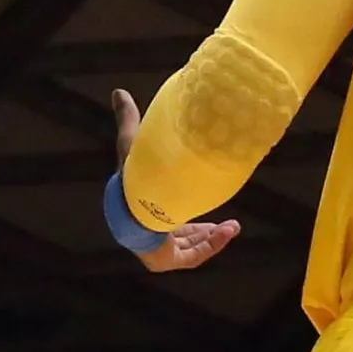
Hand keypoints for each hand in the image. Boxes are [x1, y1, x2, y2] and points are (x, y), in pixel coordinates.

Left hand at [102, 92, 242, 273]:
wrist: (134, 209)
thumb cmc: (130, 176)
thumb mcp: (131, 141)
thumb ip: (128, 118)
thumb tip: (119, 90)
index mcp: (142, 206)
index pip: (166, 210)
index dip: (185, 204)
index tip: (201, 196)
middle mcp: (149, 230)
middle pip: (181, 232)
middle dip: (205, 227)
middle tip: (227, 220)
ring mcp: (157, 249)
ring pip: (192, 245)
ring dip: (213, 236)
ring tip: (233, 226)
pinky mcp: (166, 261)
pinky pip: (195, 257)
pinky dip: (213, 245)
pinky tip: (229, 232)